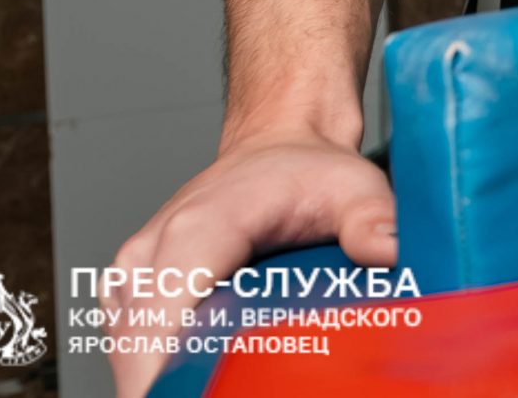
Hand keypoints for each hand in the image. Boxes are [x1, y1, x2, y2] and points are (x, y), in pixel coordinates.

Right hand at [106, 128, 395, 397]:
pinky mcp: (130, 291)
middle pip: (138, 353)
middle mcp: (152, 252)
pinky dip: (157, 367)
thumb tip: (389, 253)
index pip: (159, 324)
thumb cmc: (309, 170)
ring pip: (129, 354)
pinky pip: (129, 345)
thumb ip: (373, 221)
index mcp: (199, 230)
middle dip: (174, 385)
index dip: (168, 375)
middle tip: (228, 392)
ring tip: (217, 384)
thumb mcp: (354, 188)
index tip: (200, 395)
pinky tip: (198, 375)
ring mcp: (134, 274)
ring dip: (166, 377)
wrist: (280, 145)